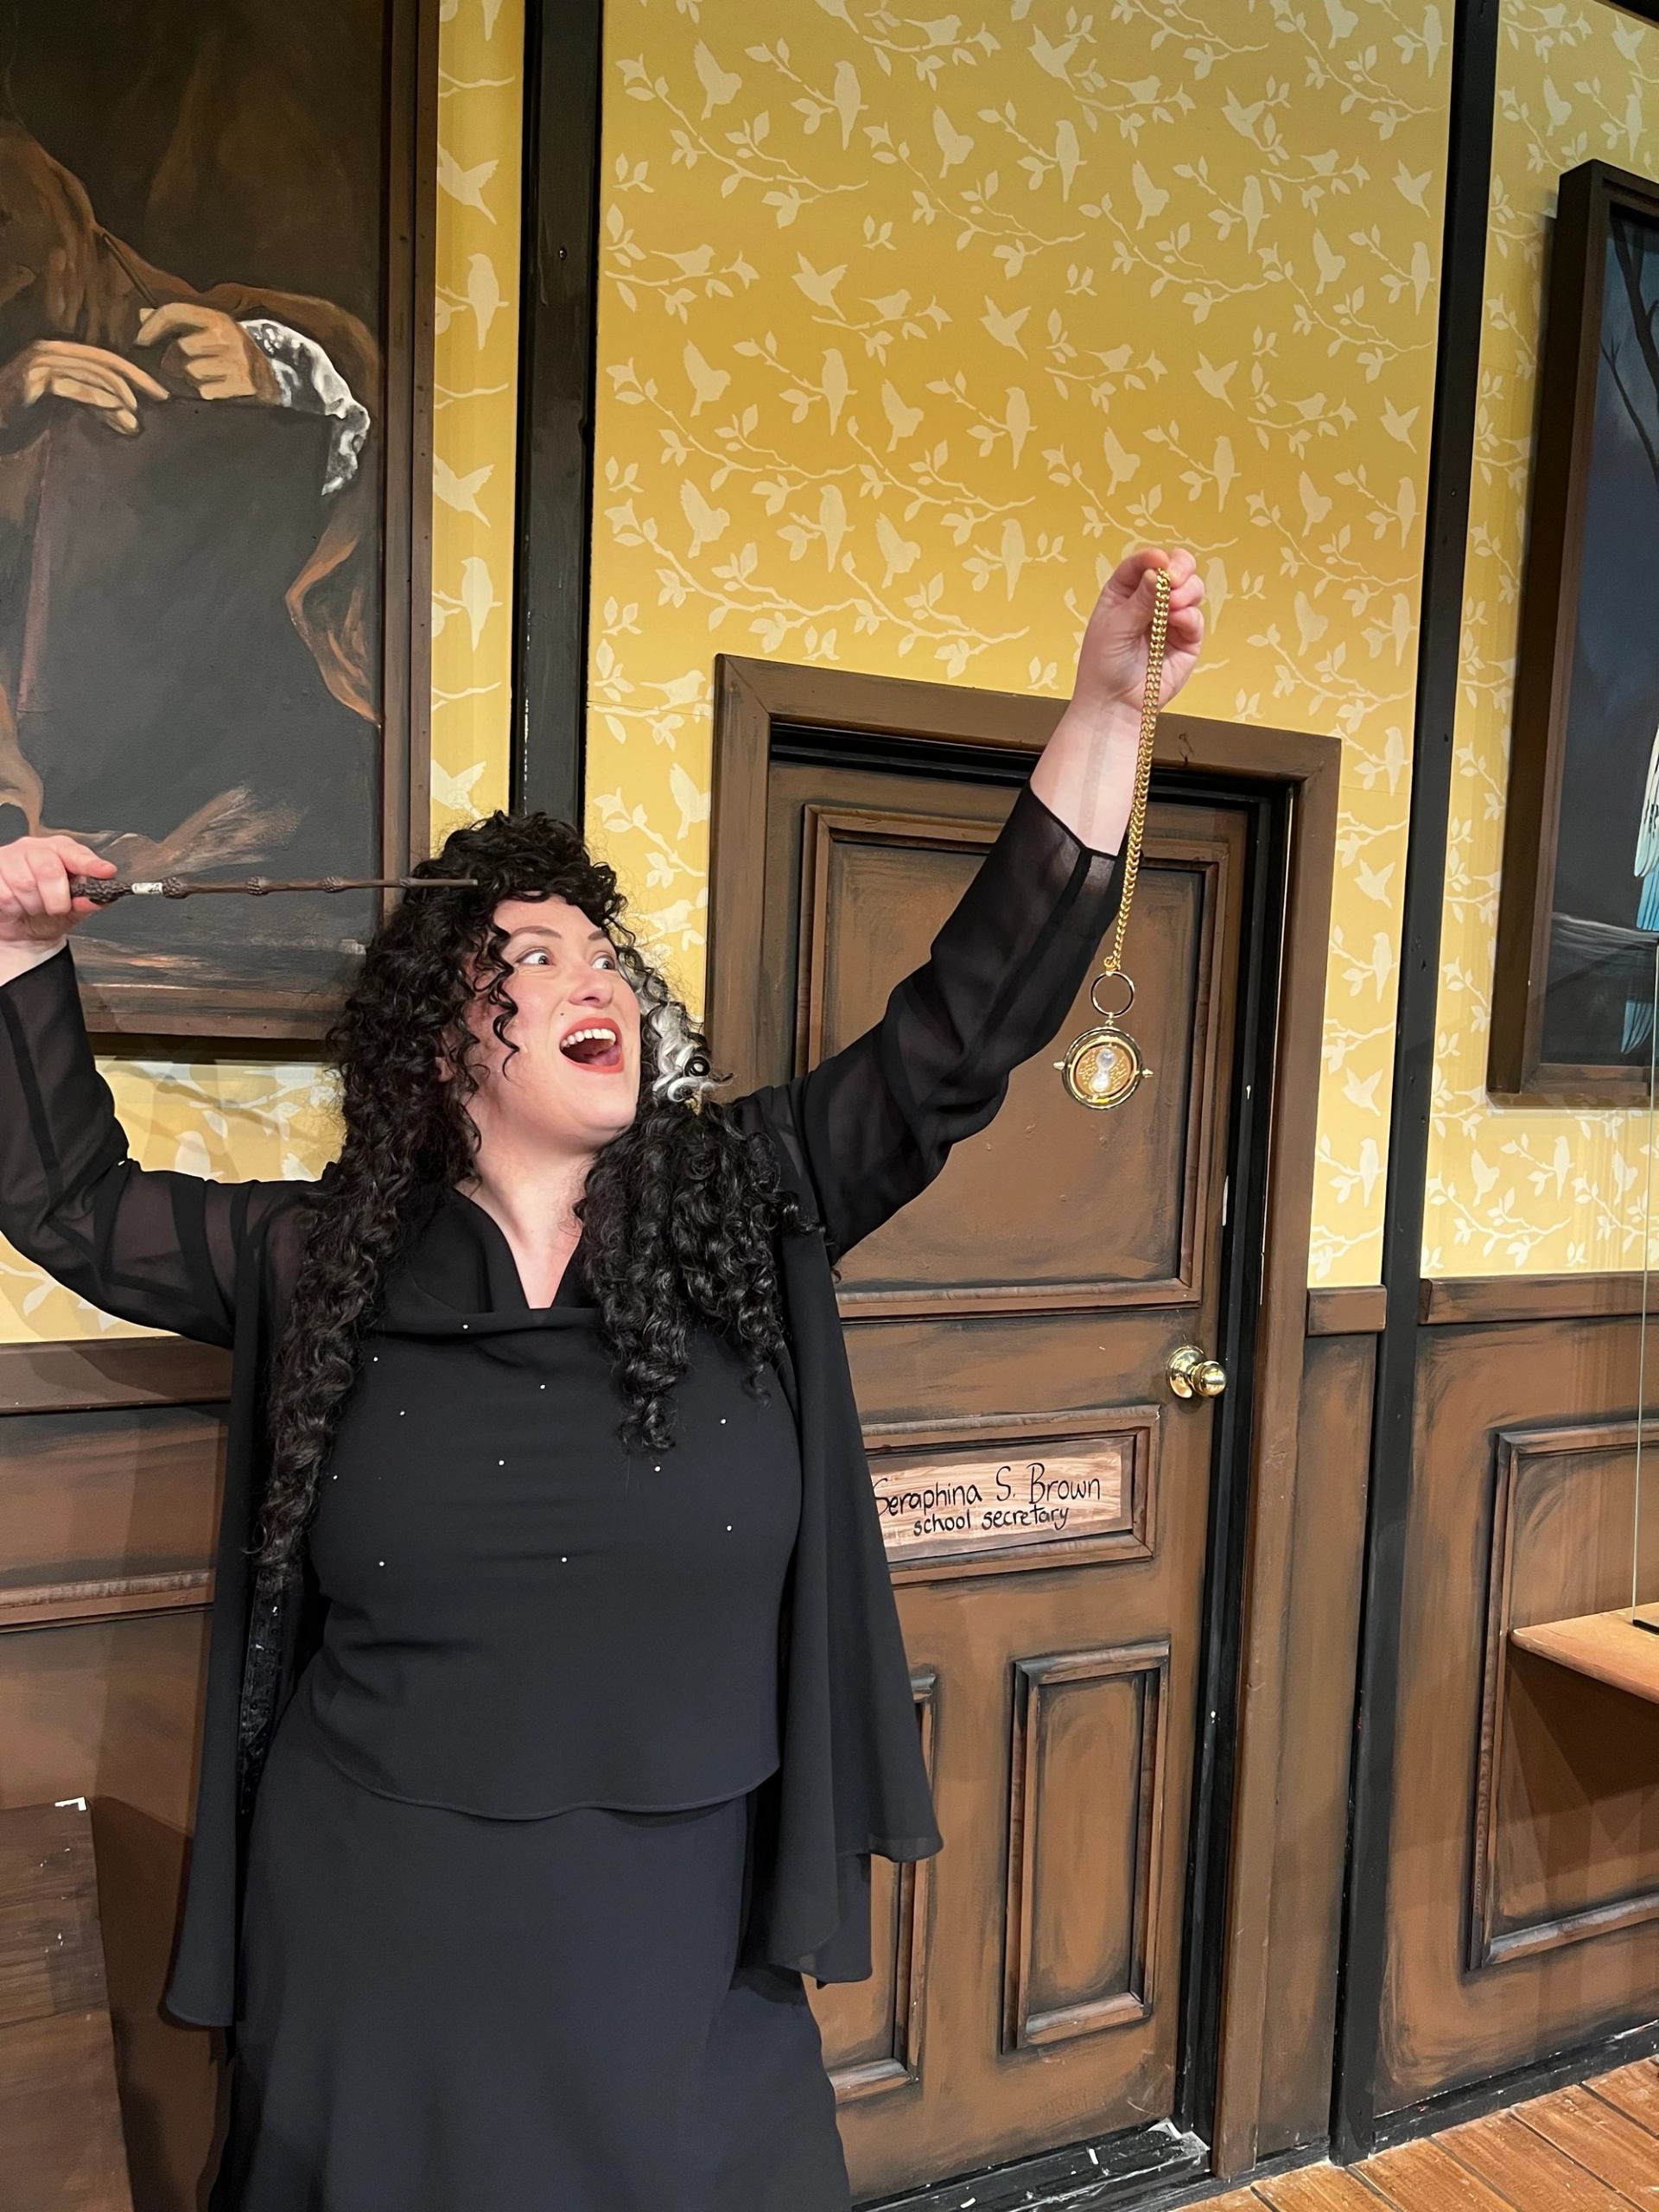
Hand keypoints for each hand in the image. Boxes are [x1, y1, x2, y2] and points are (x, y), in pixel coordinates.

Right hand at [0, 339, 170, 438]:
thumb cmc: (25, 415)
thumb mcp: (65, 404)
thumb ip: (92, 401)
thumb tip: (129, 413)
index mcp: (59, 353)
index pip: (106, 359)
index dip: (136, 374)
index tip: (160, 392)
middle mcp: (50, 351)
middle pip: (104, 361)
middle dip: (137, 380)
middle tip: (161, 397)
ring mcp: (40, 363)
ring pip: (91, 373)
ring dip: (119, 395)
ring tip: (136, 417)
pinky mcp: (33, 380)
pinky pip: (71, 386)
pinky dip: (96, 397)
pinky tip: (116, 409)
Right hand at [0, 835, 116, 957]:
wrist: (21, 931)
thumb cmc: (48, 913)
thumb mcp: (74, 910)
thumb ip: (88, 902)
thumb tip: (96, 899)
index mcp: (59, 851)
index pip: (76, 853)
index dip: (90, 864)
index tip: (106, 871)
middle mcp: (33, 849)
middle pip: (49, 870)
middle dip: (56, 898)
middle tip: (56, 908)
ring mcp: (9, 858)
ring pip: (24, 884)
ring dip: (33, 905)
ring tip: (34, 906)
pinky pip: (6, 894)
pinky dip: (15, 908)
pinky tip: (18, 905)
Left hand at [134, 303, 280, 402]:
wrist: (277, 368)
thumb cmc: (232, 347)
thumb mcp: (210, 326)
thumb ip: (176, 321)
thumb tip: (141, 315)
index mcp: (216, 317)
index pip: (174, 312)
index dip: (152, 326)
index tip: (140, 341)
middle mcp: (226, 335)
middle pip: (180, 348)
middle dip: (174, 360)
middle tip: (182, 365)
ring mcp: (235, 360)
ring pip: (192, 372)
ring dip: (192, 377)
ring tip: (205, 374)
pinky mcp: (241, 383)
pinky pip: (206, 391)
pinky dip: (206, 391)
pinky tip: (218, 385)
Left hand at [1069, 546, 1205, 722]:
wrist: (1115, 703)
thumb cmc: (1104, 664)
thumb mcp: (1116, 626)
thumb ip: (1140, 599)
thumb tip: (1158, 572)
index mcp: (1126, 592)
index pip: (1143, 563)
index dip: (1153, 558)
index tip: (1159, 562)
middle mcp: (1151, 600)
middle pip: (1175, 569)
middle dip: (1179, 568)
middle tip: (1174, 579)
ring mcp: (1171, 619)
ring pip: (1191, 589)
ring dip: (1187, 590)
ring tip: (1172, 605)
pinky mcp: (1187, 640)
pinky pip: (1195, 619)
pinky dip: (1189, 616)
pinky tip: (1177, 621)